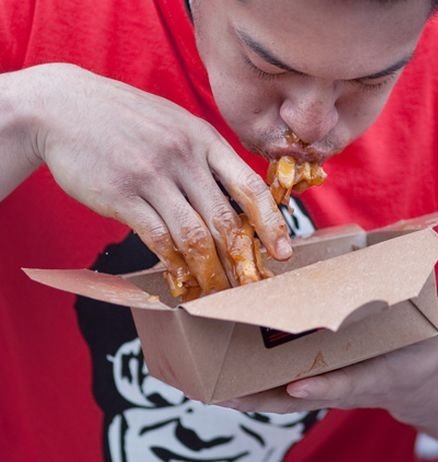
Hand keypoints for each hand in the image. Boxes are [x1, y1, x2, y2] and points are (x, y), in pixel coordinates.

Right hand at [24, 63, 291, 292]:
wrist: (64, 108)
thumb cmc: (128, 119)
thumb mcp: (177, 123)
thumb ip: (208, 156)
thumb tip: (239, 196)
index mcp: (204, 139)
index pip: (250, 187)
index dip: (271, 223)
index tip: (282, 251)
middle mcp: (184, 157)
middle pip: (224, 219)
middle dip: (242, 259)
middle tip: (251, 285)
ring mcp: (152, 176)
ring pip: (194, 235)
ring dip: (209, 270)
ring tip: (218, 291)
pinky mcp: (122, 195)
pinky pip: (157, 238)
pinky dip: (173, 263)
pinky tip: (181, 278)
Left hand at [218, 298, 437, 421]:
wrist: (411, 379)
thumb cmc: (419, 353)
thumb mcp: (433, 336)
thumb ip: (436, 321)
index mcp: (369, 377)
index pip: (345, 386)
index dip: (323, 387)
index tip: (298, 386)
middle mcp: (339, 384)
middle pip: (296, 396)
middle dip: (262, 398)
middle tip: (225, 394)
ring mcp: (323, 384)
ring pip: (279, 395)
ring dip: (245, 395)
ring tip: (207, 389)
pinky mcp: (312, 378)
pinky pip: (276, 385)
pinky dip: (249, 385)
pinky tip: (218, 376)